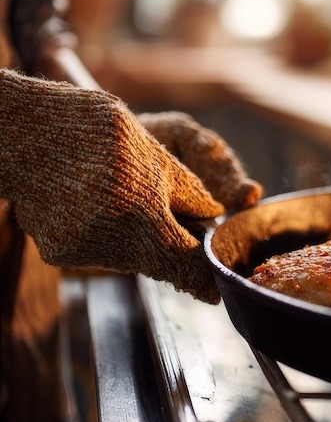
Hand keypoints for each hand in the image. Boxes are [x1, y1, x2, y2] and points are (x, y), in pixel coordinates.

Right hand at [0, 70, 255, 302]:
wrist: (21, 131)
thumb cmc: (94, 130)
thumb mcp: (152, 150)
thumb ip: (189, 190)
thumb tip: (214, 215)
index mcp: (141, 211)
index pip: (184, 263)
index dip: (204, 278)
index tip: (217, 291)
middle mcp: (109, 240)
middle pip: (159, 262)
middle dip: (176, 250)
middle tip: (186, 230)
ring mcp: (80, 250)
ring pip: (132, 258)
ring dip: (145, 241)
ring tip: (134, 202)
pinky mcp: (58, 252)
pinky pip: (102, 253)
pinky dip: (113, 236)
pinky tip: (102, 205)